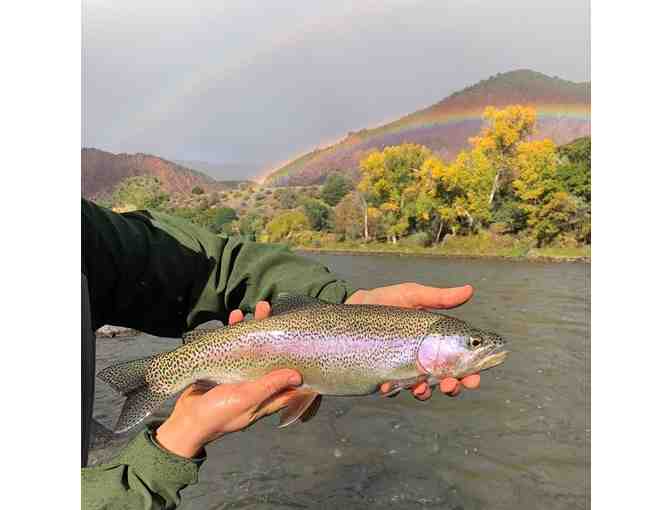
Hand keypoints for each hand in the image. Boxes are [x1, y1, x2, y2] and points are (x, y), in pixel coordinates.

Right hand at [156, 302, 300, 457]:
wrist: (184, 420)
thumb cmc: (216, 416)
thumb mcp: (245, 400)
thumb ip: (269, 387)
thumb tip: (297, 376)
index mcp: (266, 397)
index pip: (289, 381)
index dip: (298, 365)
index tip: (304, 345)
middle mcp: (256, 385)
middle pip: (271, 358)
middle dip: (276, 336)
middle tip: (278, 315)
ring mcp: (240, 376)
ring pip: (253, 348)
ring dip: (256, 329)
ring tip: (260, 308)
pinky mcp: (224, 368)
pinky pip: (233, 346)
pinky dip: (234, 331)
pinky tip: (235, 317)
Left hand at [346, 283, 480, 399]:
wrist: (345, 311)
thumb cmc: (380, 301)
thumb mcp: (409, 296)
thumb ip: (437, 297)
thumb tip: (469, 290)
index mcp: (432, 342)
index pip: (457, 361)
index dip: (470, 372)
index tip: (474, 377)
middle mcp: (420, 358)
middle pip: (445, 379)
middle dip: (452, 387)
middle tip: (452, 384)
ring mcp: (401, 369)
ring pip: (421, 389)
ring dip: (426, 392)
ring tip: (422, 386)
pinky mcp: (381, 375)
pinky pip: (391, 389)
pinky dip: (393, 390)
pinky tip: (389, 386)